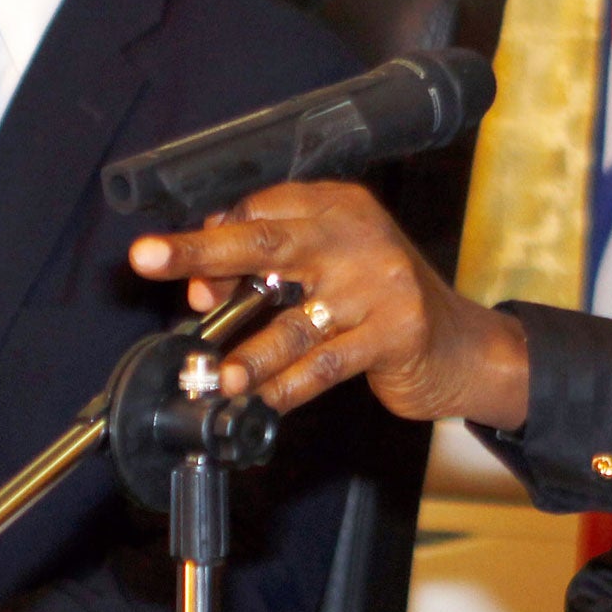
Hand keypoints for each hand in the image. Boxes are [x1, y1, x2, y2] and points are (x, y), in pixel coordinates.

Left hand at [128, 182, 529, 428]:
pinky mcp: (395, 333)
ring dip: (249, 354)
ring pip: (293, 321)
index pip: (261, 211)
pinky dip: (288, 388)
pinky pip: (325, 366)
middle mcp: (357, 236)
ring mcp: (379, 285)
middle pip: (266, 241)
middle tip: (149, 258)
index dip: (214, 241)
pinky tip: (263, 403)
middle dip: (202, 251)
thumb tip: (204, 284)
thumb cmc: (382, 305)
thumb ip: (274, 266)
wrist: (462, 347)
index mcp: (339, 208)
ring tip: (218, 376)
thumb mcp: (333, 268)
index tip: (177, 270)